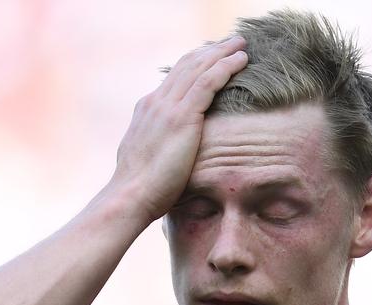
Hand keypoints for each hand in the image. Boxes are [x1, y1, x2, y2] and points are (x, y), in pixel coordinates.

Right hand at [112, 36, 247, 221]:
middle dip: (209, 51)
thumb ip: (158, 146)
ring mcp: (167, 108)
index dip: (194, 63)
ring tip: (240, 44)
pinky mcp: (182, 117)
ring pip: (198, 67)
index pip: (173, 78)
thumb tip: (168, 152)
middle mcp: (155, 102)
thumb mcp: (147, 158)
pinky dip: (226, 67)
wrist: (130, 196)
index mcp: (147, 110)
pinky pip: (208, 81)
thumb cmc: (141, 189)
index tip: (211, 57)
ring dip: (221, 52)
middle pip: (186, 65)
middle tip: (230, 42)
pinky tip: (241, 60)